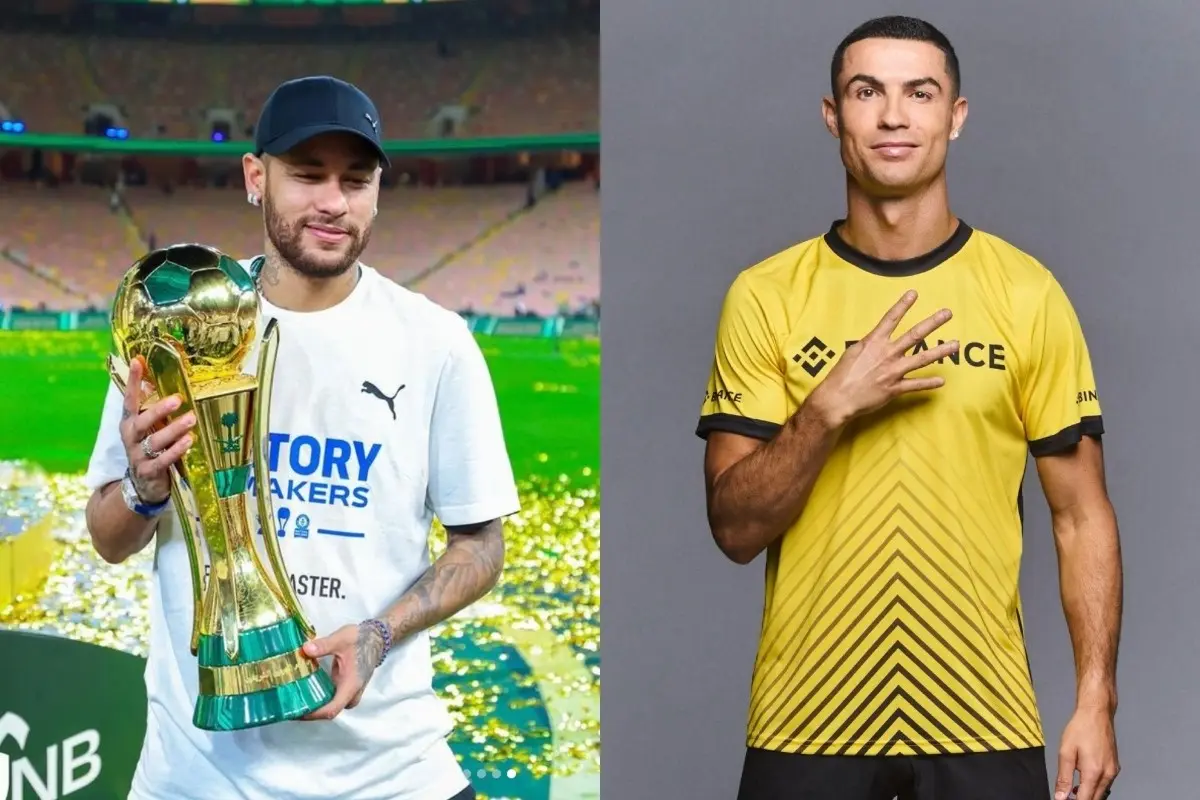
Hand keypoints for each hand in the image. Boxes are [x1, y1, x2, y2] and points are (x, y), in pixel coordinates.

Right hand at [119, 356, 195, 503]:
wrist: (143, 484)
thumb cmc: (149, 448)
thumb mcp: (148, 428)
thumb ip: (153, 409)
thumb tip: (159, 379)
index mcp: (129, 423)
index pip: (129, 399)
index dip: (132, 381)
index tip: (137, 361)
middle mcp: (131, 437)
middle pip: (143, 421)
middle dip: (159, 410)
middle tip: (177, 399)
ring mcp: (138, 455)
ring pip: (156, 441)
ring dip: (174, 429)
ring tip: (191, 419)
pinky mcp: (149, 471)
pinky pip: (164, 460)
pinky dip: (176, 450)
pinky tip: (189, 441)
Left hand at [299, 622, 385, 720]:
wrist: (376, 638)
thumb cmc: (361, 639)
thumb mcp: (341, 639)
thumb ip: (324, 645)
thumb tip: (305, 649)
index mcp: (351, 685)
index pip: (332, 709)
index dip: (314, 714)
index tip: (297, 711)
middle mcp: (351, 693)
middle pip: (330, 711)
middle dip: (311, 712)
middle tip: (291, 706)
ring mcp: (349, 691)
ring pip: (332, 706)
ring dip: (315, 706)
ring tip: (295, 700)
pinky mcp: (346, 686)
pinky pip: (333, 698)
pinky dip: (320, 698)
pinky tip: (307, 690)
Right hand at [809, 290, 957, 427]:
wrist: (838, 397)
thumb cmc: (842, 374)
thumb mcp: (853, 352)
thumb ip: (868, 345)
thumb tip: (876, 339)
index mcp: (874, 342)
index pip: (891, 319)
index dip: (902, 305)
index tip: (914, 294)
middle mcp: (887, 354)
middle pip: (914, 335)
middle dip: (932, 323)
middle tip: (947, 314)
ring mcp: (893, 371)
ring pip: (922, 359)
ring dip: (940, 351)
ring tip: (955, 345)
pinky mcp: (895, 388)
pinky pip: (916, 385)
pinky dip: (929, 383)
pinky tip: (941, 381)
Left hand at [1054, 706, 1118, 799]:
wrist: (1097, 714)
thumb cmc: (1080, 729)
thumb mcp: (1066, 752)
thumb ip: (1063, 777)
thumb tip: (1060, 796)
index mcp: (1094, 772)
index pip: (1085, 799)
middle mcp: (1107, 775)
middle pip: (1096, 798)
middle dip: (1082, 798)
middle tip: (1067, 795)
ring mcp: (1113, 771)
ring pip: (1102, 792)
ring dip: (1089, 793)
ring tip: (1073, 788)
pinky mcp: (1115, 766)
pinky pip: (1105, 783)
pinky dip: (1095, 786)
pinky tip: (1084, 779)